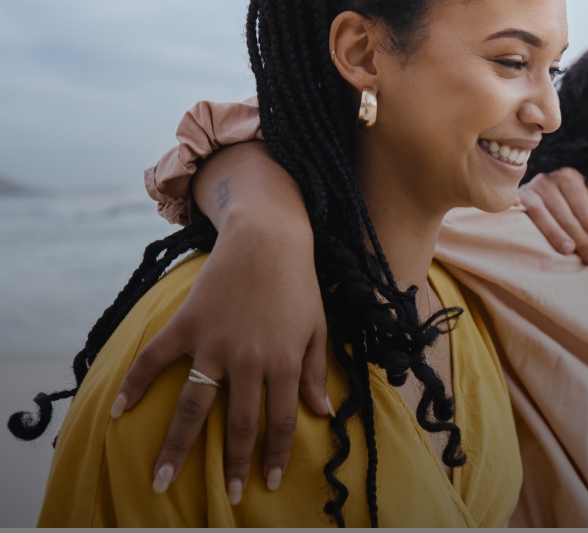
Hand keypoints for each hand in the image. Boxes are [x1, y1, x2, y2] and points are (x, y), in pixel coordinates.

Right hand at [111, 220, 326, 504]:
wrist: (267, 238)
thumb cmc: (299, 284)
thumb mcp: (318, 328)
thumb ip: (316, 372)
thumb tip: (321, 411)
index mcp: (284, 362)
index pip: (280, 420)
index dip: (274, 454)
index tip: (266, 481)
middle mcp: (248, 359)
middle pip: (238, 423)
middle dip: (233, 463)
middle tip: (226, 496)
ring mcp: (213, 343)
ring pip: (193, 406)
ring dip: (178, 446)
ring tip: (163, 479)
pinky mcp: (186, 324)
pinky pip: (154, 360)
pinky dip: (134, 384)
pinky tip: (120, 412)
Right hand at [518, 167, 587, 263]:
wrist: (554, 195)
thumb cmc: (581, 200)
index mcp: (569, 177)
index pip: (583, 208)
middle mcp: (547, 180)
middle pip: (564, 214)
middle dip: (580, 238)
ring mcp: (528, 190)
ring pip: (541, 213)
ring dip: (555, 233)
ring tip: (569, 250)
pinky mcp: (515, 201)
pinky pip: (516, 209)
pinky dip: (517, 214)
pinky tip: (523, 229)